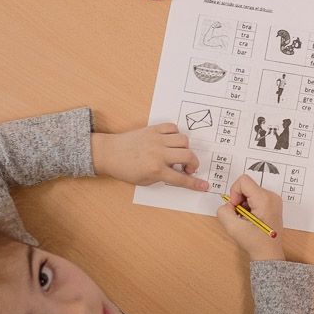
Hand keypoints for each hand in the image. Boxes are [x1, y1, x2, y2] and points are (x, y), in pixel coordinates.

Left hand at [91, 123, 207, 190]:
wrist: (109, 153)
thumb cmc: (125, 170)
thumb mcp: (145, 181)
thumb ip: (163, 177)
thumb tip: (178, 173)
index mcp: (155, 170)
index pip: (181, 179)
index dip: (195, 183)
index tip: (204, 185)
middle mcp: (158, 154)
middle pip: (188, 155)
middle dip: (193, 164)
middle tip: (187, 168)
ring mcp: (156, 140)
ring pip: (184, 140)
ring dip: (185, 148)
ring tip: (177, 154)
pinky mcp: (153, 129)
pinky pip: (173, 127)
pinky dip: (175, 135)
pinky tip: (170, 142)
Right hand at [215, 175, 284, 261]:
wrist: (268, 254)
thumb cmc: (254, 242)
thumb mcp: (233, 227)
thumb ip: (224, 211)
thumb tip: (229, 205)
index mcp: (264, 199)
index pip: (243, 181)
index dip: (234, 193)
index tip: (236, 208)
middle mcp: (272, 196)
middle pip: (247, 186)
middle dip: (239, 200)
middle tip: (241, 216)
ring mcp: (274, 200)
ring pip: (250, 192)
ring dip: (243, 204)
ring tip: (246, 219)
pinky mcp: (273, 204)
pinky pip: (255, 197)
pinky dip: (249, 206)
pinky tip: (251, 219)